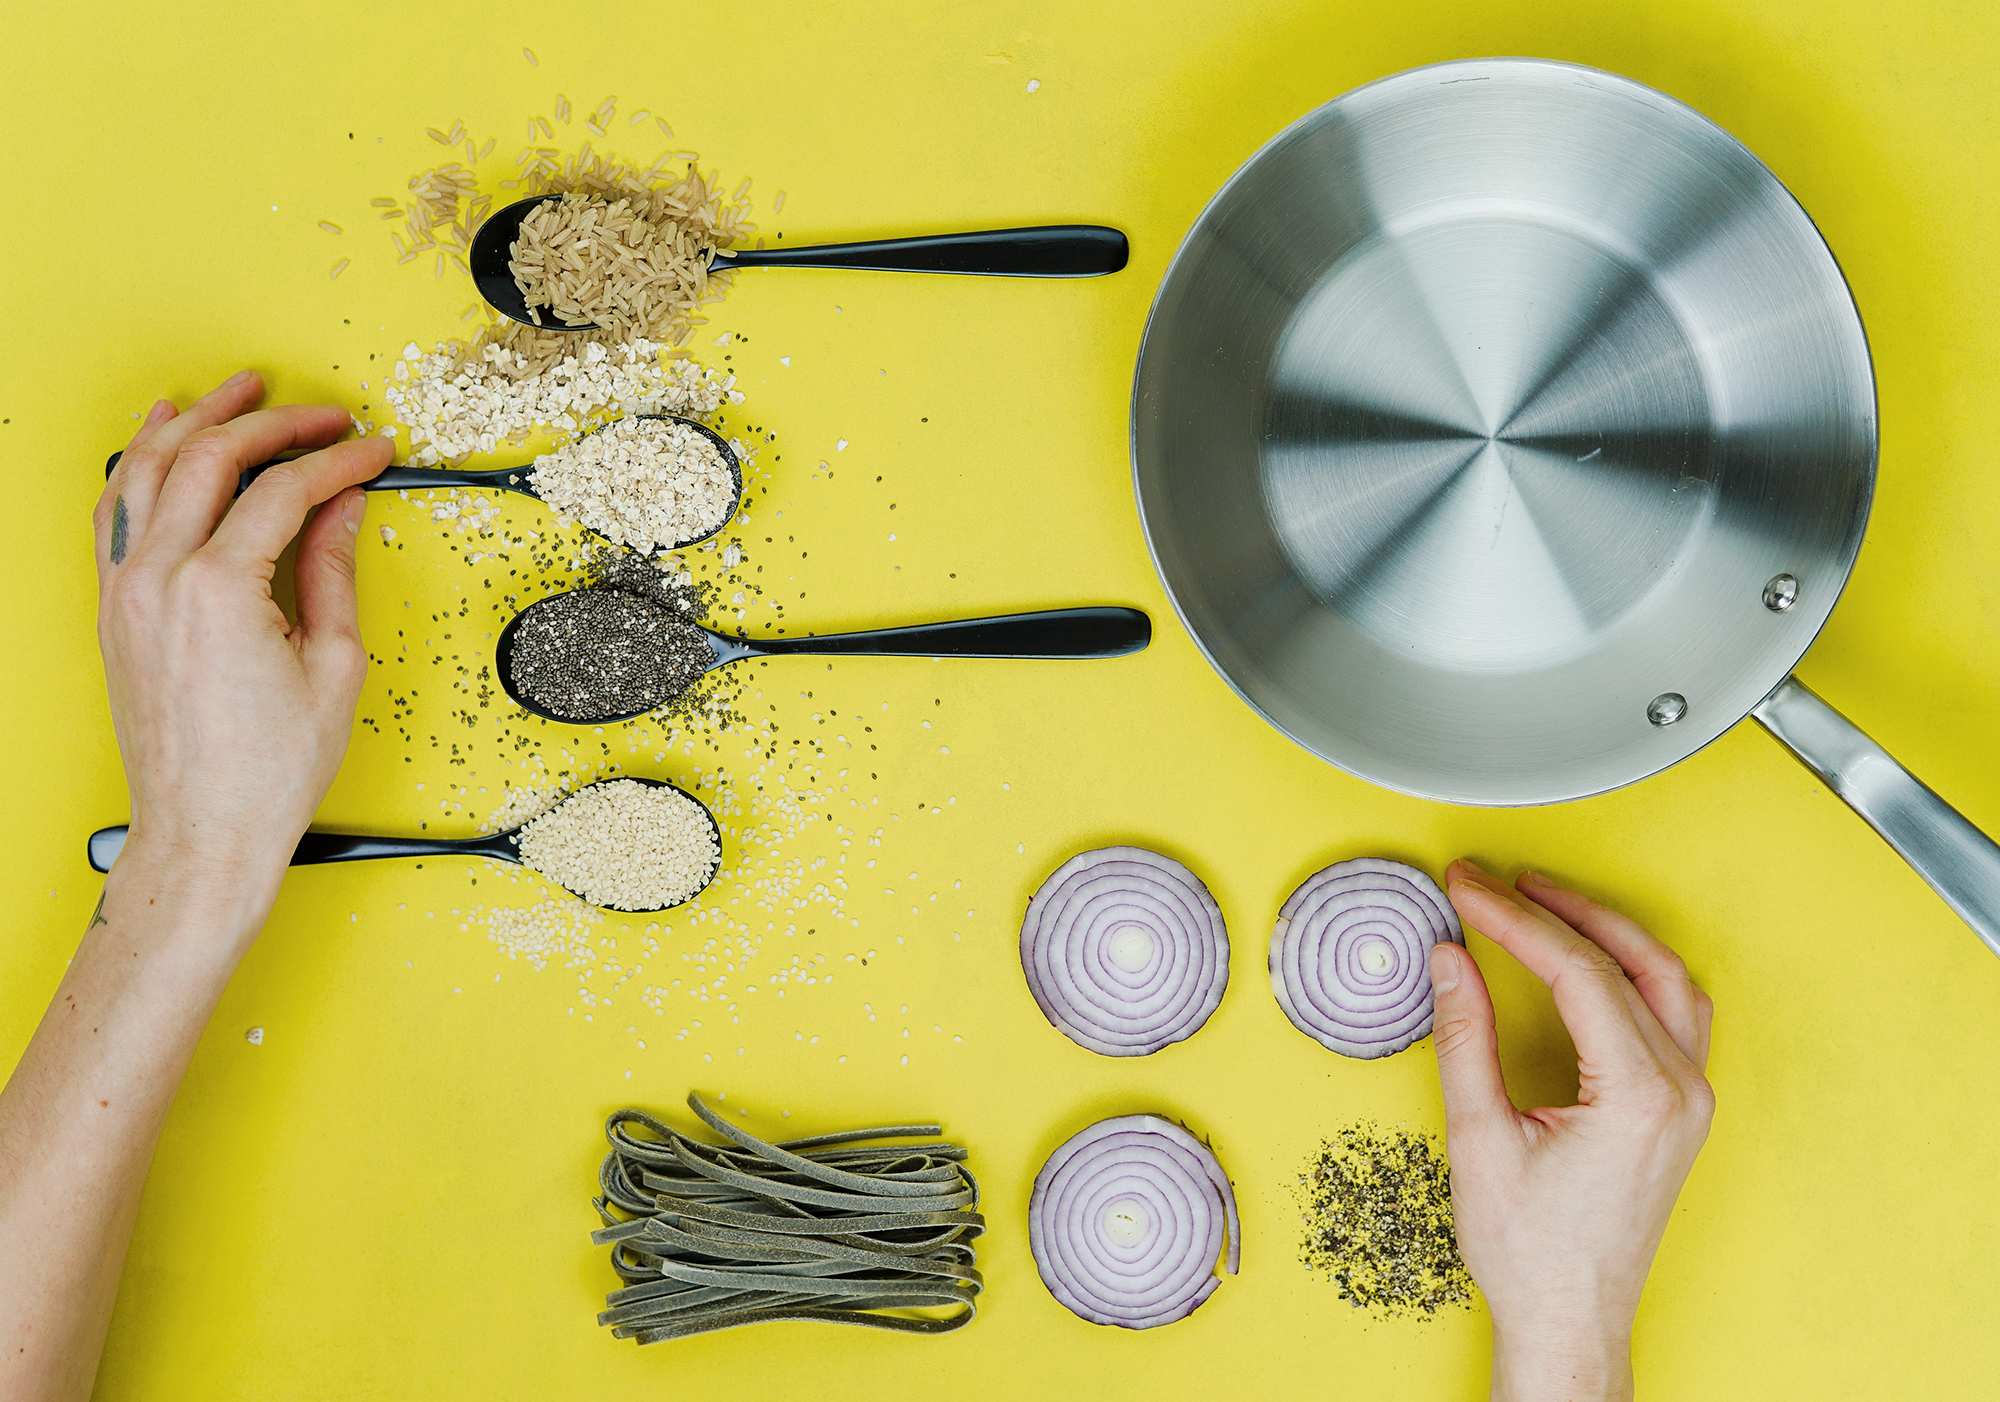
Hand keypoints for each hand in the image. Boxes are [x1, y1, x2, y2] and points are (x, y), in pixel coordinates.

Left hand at [93, 370, 392, 904]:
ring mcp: (125, 589)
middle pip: (211, 457)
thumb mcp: (334, 664)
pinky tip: (161, 434)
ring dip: (197, 418)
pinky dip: (139, 460)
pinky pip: (115, 508)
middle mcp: (159, 578)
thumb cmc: (266, 770)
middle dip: (273, 422)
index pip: (284, 490)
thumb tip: (342, 508)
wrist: (203, 831)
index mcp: (219, 590)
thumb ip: (333, 570)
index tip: (373, 453)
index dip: (338, 461)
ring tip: (239, 392)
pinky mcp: (114, 606)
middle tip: (321, 415)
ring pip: (148, 467)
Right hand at [1431, 861, 1714, 1401]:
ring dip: (1606, 931)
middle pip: (1629, 960)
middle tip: (1497, 880)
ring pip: (1664, 978)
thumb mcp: (1480, 1138)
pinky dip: (1631, 969)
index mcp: (1638, 1094)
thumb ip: (1465, 1038)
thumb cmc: (1530, 1250)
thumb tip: (1451, 960)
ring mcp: (1690, 1100)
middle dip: (1559, 908)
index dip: (1514, 920)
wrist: (1571, 1319)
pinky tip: (1590, 958)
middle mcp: (1680, 1090)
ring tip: (1543, 900)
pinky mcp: (1680, 1110)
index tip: (1467, 889)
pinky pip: (1673, 1012)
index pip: (1578, 971)